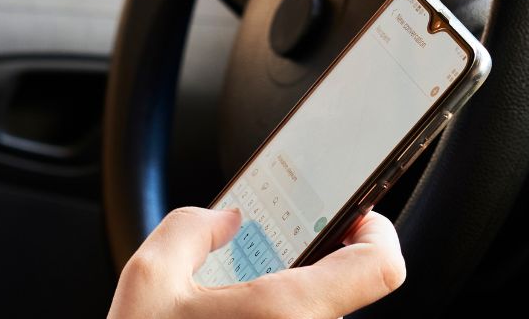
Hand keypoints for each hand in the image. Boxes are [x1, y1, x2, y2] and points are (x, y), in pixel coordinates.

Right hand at [107, 207, 405, 318]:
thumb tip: (221, 222)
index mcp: (288, 314)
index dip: (376, 233)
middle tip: (274, 253)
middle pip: (343, 294)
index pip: (380, 266)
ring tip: (239, 297)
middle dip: (311, 268)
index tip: (353, 219)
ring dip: (287, 306)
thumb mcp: (148, 281)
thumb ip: (189, 231)